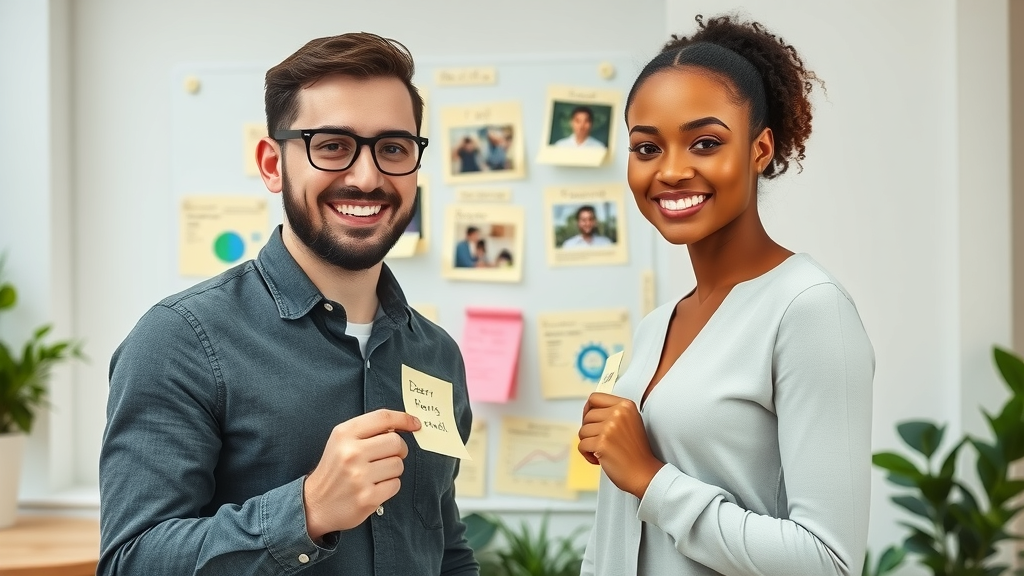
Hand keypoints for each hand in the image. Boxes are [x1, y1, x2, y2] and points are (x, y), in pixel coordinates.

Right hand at [303, 409, 420, 538]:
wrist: (314, 504)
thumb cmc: (334, 469)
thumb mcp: (342, 441)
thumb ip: (368, 431)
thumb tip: (402, 425)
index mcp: (344, 434)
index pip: (383, 418)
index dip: (404, 419)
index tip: (416, 424)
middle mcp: (351, 453)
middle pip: (396, 442)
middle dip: (399, 450)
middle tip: (389, 456)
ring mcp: (359, 477)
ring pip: (398, 465)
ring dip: (393, 470)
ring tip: (376, 474)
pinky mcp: (367, 498)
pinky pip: (395, 485)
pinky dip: (390, 486)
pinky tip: (375, 487)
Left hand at [578, 393, 663, 498]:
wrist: (644, 473)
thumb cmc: (636, 451)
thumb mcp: (630, 422)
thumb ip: (612, 412)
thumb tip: (588, 410)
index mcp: (626, 405)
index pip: (595, 398)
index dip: (588, 410)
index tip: (590, 421)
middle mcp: (618, 413)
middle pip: (587, 416)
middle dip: (590, 431)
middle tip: (602, 442)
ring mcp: (610, 427)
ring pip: (582, 431)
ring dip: (589, 443)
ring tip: (603, 451)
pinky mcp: (602, 443)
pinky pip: (582, 445)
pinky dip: (587, 455)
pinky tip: (600, 459)